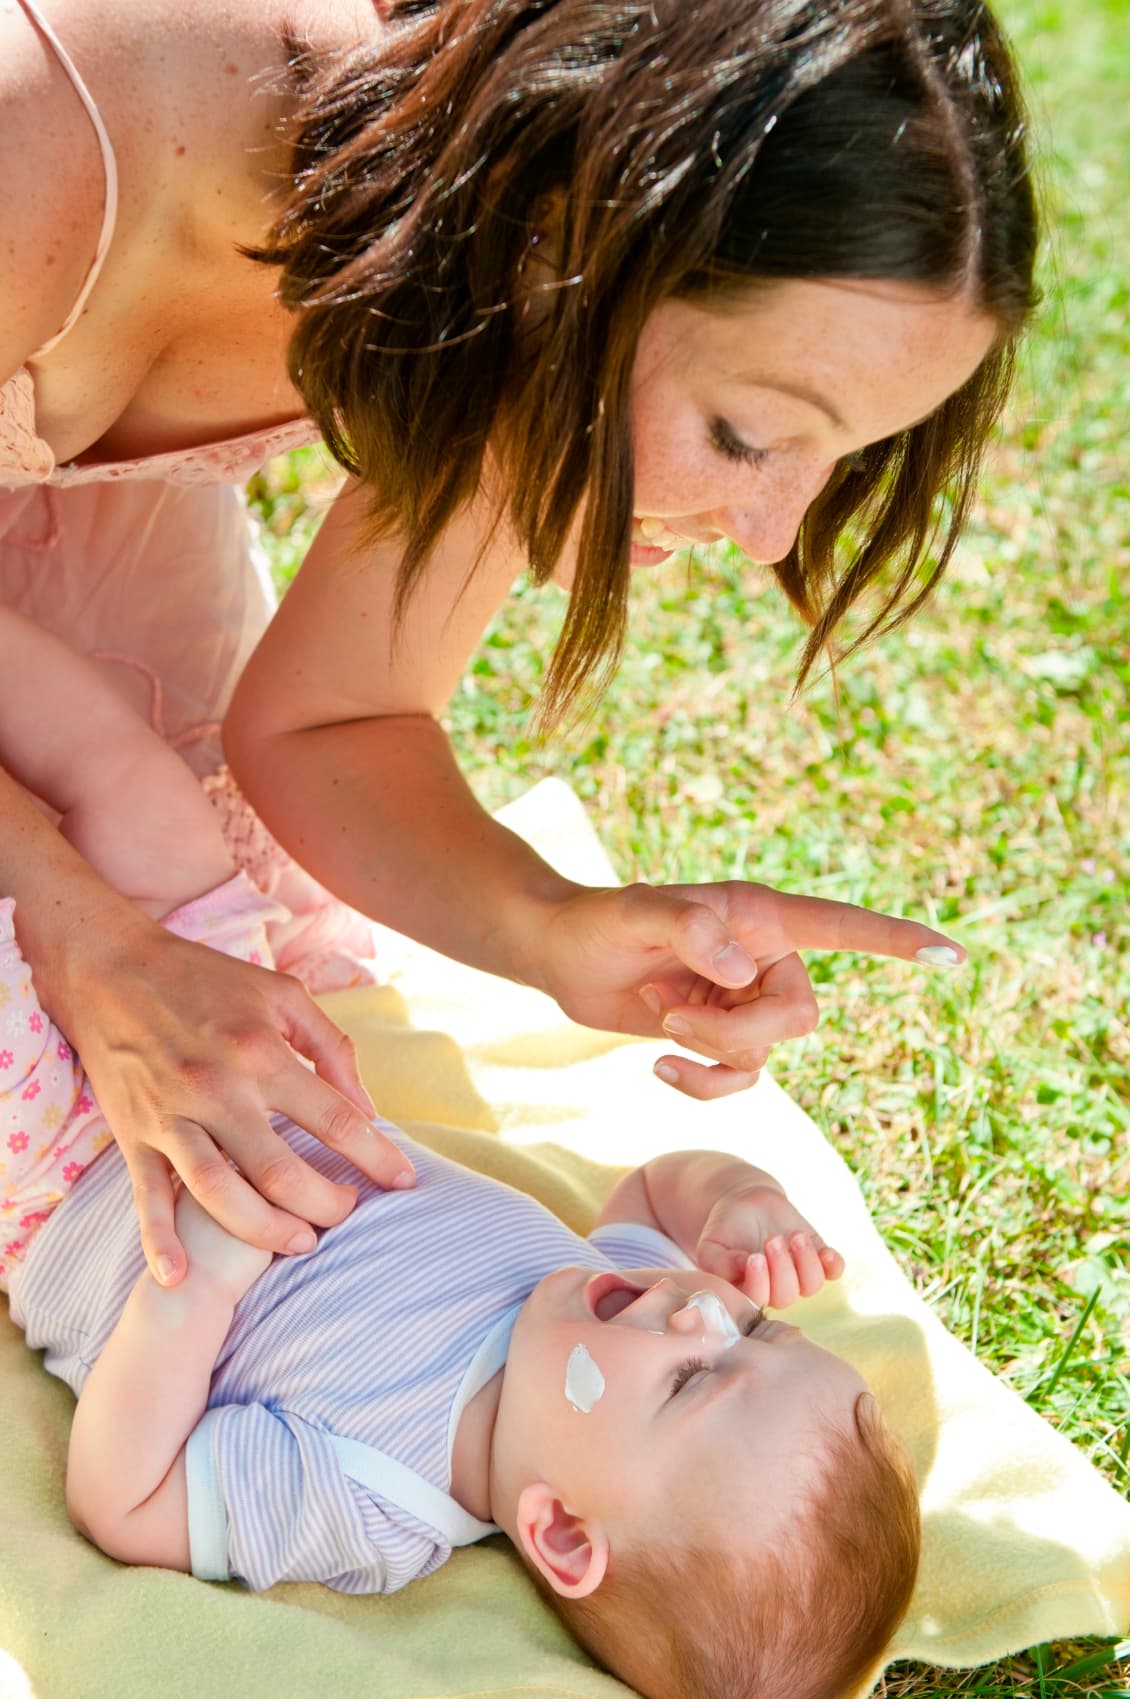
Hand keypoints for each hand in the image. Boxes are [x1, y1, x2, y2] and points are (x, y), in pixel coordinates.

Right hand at [60, 912, 413, 1286]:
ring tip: (299, 1242)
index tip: (403, 1181)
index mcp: (261, 1053)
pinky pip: (146, 1197)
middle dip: (326, 1204)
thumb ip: (330, 1047)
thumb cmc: (206, 979)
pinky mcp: (134, 1134)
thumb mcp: (281, 995)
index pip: (336, 1120)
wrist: (111, 968)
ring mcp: (172, 1116)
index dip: (377, 1156)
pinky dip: (160, 1241)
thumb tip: (366, 1107)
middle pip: (282, 1172)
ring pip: (221, 1195)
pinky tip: (179, 1276)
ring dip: (265, 1231)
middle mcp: (218, 1089)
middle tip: (349, 1213)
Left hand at [535, 879, 963, 1099]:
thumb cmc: (597, 921)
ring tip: (660, 1019)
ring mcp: (746, 999)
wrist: (562, 956)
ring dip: (712, 1052)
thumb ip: (690, 929)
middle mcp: (765, 956)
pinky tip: (660, 1065)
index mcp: (761, 916)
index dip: (898, 941)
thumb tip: (742, 968)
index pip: (845, 927)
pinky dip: (703, 1082)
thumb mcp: (635, 915)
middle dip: (738, 1032)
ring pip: (770, 1053)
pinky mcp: (722, 1034)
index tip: (953, 955)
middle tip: (672, 1014)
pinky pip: (741, 1078)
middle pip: (800, 1017)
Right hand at [693, 1180, 844, 1309]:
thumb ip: (717, 1263)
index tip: (754, 1257)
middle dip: (782, 1268)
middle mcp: (775, 1289)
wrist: (747, 1204)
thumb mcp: (711, 1244)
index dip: (760, 1284)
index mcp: (747, 1292)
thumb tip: (740, 1267)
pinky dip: (833, 1264)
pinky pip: (834, 1271)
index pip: (758, 1301)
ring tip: (795, 1236)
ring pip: (811, 1285)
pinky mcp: (817, 1259)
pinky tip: (825, 1251)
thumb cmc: (725, 1229)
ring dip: (806, 1261)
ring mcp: (798, 1276)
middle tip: (773, 1239)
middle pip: (786, 1295)